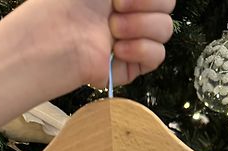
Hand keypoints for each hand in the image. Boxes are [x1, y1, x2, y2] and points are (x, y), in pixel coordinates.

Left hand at [0, 0, 174, 98]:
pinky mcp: (133, 67)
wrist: (59, 33)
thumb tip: (129, 1)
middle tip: (115, 8)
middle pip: (168, 8)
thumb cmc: (73, 1)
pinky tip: (118, 49)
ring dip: (140, 25)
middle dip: (145, 4)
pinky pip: (158, 56)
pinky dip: (141, 48)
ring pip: (165, 30)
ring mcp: (135, 40)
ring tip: (112, 29)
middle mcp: (134, 15)